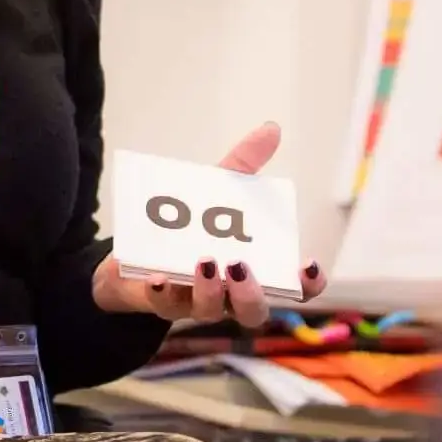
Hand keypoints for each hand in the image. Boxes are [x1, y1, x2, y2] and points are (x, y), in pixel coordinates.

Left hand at [92, 123, 328, 329]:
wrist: (134, 246)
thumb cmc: (189, 225)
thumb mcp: (216, 191)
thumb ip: (243, 165)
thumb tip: (271, 129)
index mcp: (253, 272)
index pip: (290, 289)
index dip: (306, 285)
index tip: (307, 264)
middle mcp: (229, 295)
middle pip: (253, 312)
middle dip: (251, 294)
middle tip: (240, 264)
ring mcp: (194, 302)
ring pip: (209, 311)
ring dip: (209, 291)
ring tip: (204, 261)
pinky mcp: (159, 302)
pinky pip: (164, 305)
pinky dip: (163, 292)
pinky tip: (159, 276)